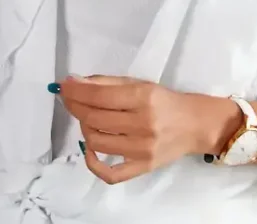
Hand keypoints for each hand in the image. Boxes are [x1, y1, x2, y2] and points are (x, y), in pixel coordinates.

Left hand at [58, 75, 237, 184]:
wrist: (193, 125)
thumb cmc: (164, 101)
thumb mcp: (138, 84)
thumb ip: (106, 83)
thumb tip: (74, 83)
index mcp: (142, 98)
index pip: (99, 96)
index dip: (76, 91)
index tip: (63, 86)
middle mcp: (143, 125)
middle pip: (94, 118)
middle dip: (74, 106)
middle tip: (68, 99)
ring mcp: (142, 150)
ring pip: (97, 141)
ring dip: (83, 128)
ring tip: (86, 118)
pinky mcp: (142, 168)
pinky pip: (110, 173)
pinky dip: (93, 162)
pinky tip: (89, 148)